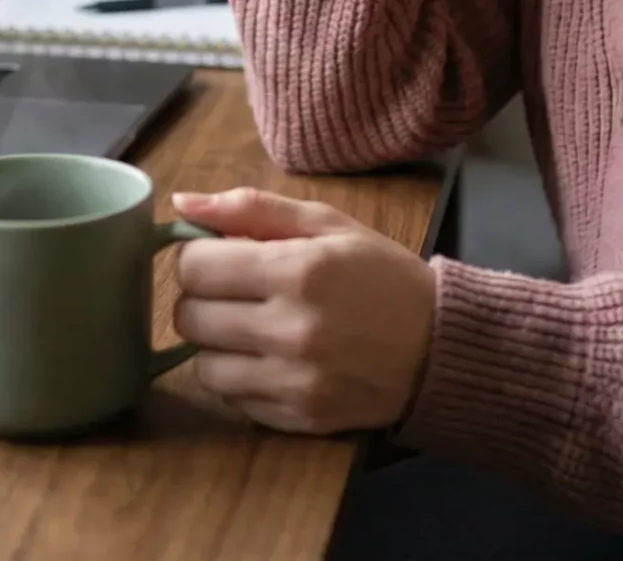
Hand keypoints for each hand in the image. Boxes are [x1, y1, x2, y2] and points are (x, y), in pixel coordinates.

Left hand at [171, 187, 434, 434]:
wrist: (440, 345)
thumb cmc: (380, 275)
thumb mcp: (327, 225)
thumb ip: (252, 208)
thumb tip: (181, 203)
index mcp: (298, 270)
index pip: (194, 266)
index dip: (200, 258)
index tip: (222, 259)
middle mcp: (291, 330)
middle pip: (189, 317)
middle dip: (204, 300)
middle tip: (236, 294)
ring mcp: (294, 382)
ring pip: (203, 365)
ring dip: (218, 345)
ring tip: (253, 330)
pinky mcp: (298, 419)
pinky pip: (233, 400)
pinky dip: (242, 379)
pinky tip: (272, 361)